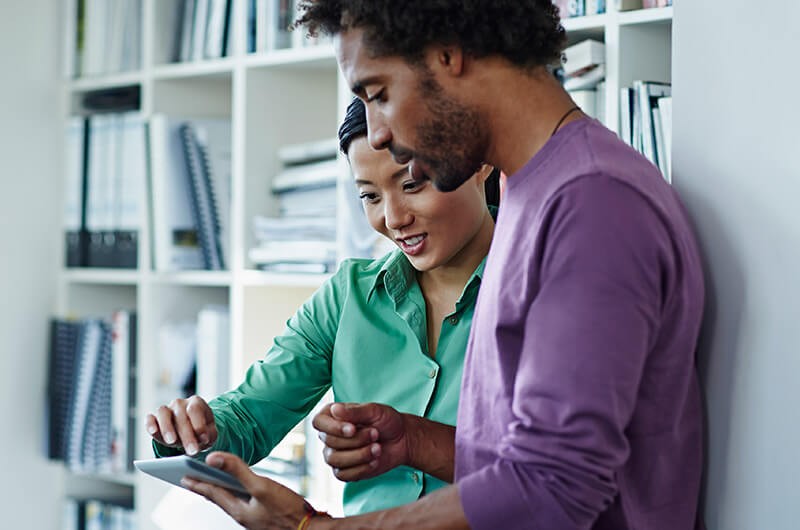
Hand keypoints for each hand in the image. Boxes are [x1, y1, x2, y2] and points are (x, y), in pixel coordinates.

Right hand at [145, 395, 216, 455]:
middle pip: (181, 416)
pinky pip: (150, 418)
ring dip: (167, 428)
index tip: (204, 439)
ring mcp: (166, 409)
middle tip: (192, 451)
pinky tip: (153, 432)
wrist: (189, 432)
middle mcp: (180, 403)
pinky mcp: (154, 418)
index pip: (195, 410)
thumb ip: (210, 434)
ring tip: (172, 442)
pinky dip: (150, 424)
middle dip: (187, 436)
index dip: (199, 424)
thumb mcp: (210, 433)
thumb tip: (204, 439)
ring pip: (163, 413)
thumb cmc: (201, 432)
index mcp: (196, 402)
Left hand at [182, 451, 312, 529]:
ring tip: (210, 482)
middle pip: (218, 498)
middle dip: (203, 487)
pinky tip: (240, 490)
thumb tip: (212, 458)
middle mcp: (242, 515)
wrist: (309, 529)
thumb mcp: (261, 486)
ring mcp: (254, 517)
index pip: (211, 492)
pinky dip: (235, 493)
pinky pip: (243, 503)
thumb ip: (237, 470)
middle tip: (189, 479)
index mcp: (237, 509)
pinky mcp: (264, 516)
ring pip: (230, 501)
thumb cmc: (287, 510)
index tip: (182, 476)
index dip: (197, 482)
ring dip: (218, 490)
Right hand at [312, 402, 408, 481]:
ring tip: (378, 448)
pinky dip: (362, 468)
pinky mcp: (344, 471)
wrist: (401, 440)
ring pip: (335, 460)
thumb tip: (334, 410)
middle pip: (329, 442)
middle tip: (376, 434)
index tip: (353, 429)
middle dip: (356, 440)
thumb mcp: (374, 411)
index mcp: (332, 416)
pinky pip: (344, 475)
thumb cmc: (387, 421)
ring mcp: (335, 454)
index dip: (333, 428)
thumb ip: (355, 411)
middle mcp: (329, 435)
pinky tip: (375, 460)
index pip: (319, 422)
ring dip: (360, 455)